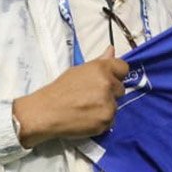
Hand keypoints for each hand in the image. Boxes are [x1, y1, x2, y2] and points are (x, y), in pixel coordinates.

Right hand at [11, 48, 129, 146]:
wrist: (47, 112)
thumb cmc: (60, 90)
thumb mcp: (78, 70)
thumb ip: (99, 62)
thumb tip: (111, 50)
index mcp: (101, 69)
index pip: (124, 68)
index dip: (116, 75)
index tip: (108, 80)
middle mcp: (108, 84)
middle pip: (120, 89)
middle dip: (110, 93)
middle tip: (91, 96)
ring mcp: (109, 104)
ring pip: (116, 105)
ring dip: (105, 107)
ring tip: (87, 108)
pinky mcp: (107, 121)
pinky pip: (111, 120)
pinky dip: (102, 120)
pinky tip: (87, 118)